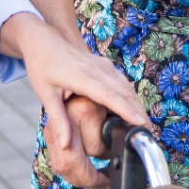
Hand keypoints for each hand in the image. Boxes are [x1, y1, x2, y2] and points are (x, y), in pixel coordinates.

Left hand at [1, 13, 147, 182]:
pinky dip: (130, 96)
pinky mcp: (105, 65)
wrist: (44, 40)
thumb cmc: (42, 67)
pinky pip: (122, 82)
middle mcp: (97, 69)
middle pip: (124, 92)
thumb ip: (58, 121)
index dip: (126, 110)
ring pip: (126, 86)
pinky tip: (133, 109)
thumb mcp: (45, 95)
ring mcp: (103, 65)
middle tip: (146, 134)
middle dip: (137, 112)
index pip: (109, 96)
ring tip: (143, 125)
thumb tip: (64, 147)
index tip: (140, 122)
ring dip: (136, 104)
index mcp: (82, 77)